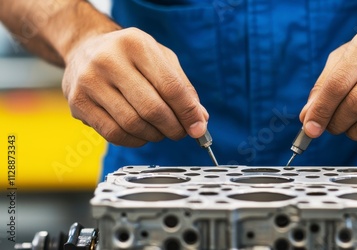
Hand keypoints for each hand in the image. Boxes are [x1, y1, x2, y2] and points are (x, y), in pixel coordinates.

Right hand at [62, 28, 207, 146]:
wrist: (85, 48)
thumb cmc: (130, 56)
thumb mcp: (160, 58)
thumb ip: (182, 87)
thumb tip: (200, 119)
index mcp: (135, 44)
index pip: (170, 86)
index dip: (188, 112)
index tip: (198, 128)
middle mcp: (108, 60)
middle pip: (152, 108)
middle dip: (173, 127)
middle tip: (181, 132)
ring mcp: (89, 82)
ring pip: (133, 124)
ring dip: (155, 135)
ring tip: (161, 131)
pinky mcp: (78, 103)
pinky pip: (114, 134)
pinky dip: (135, 140)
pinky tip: (142, 134)